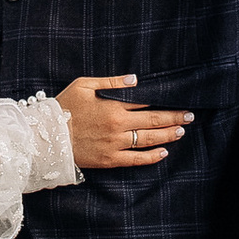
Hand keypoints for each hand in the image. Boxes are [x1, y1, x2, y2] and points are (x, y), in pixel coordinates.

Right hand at [58, 75, 194, 171]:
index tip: (180, 101)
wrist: (47, 137)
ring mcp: (115, 145)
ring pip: (149, 141)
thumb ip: (111, 82)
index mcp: (114, 108)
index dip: (165, 102)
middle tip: (190, 116)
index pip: (147, 104)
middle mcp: (119, 127)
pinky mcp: (110, 160)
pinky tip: (163, 152)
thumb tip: (135, 79)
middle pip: (154, 122)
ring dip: (167, 135)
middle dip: (174, 118)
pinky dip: (152, 157)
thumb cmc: (64, 107)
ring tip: (181, 131)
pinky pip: (136, 160)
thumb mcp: (84, 86)